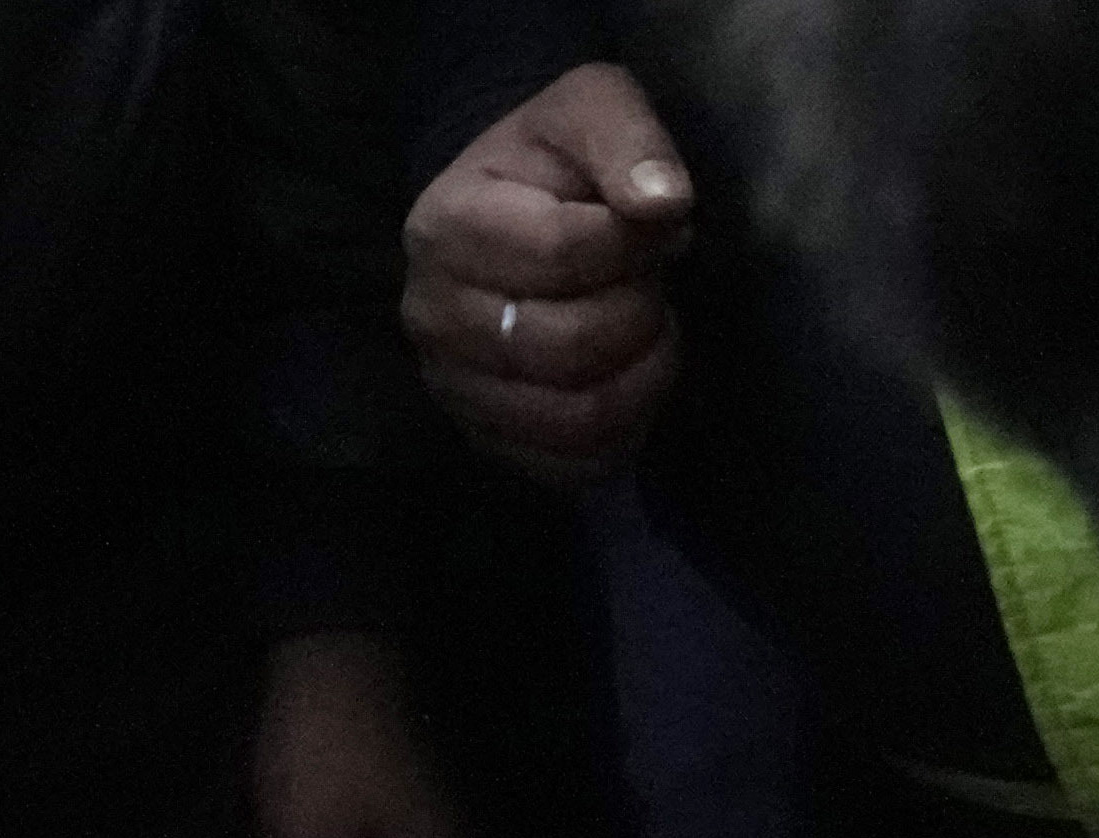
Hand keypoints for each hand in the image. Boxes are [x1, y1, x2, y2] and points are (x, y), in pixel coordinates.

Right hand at [401, 63, 691, 480]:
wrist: (509, 209)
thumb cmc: (554, 160)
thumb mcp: (593, 109)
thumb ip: (630, 141)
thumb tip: (664, 203)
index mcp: (447, 226)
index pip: (565, 254)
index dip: (636, 245)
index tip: (659, 226)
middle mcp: (434, 316)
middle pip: (571, 346)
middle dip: (642, 313)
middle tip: (654, 283)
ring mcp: (456, 388)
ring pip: (579, 416)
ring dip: (645, 376)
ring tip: (650, 328)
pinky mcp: (488, 439)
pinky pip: (574, 467)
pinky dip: (626, 430)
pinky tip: (630, 377)